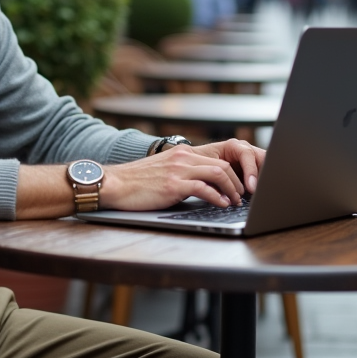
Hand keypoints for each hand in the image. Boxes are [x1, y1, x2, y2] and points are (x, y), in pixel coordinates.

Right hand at [100, 139, 265, 210]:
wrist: (115, 183)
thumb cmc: (138, 182)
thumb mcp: (165, 171)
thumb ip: (183, 174)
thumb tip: (203, 187)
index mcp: (183, 153)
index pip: (217, 159)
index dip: (233, 174)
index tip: (238, 187)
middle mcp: (183, 158)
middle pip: (222, 165)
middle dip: (237, 182)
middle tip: (242, 196)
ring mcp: (178, 170)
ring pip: (218, 173)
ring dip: (232, 189)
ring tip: (235, 201)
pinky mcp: (173, 185)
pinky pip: (203, 188)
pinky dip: (217, 197)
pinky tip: (221, 204)